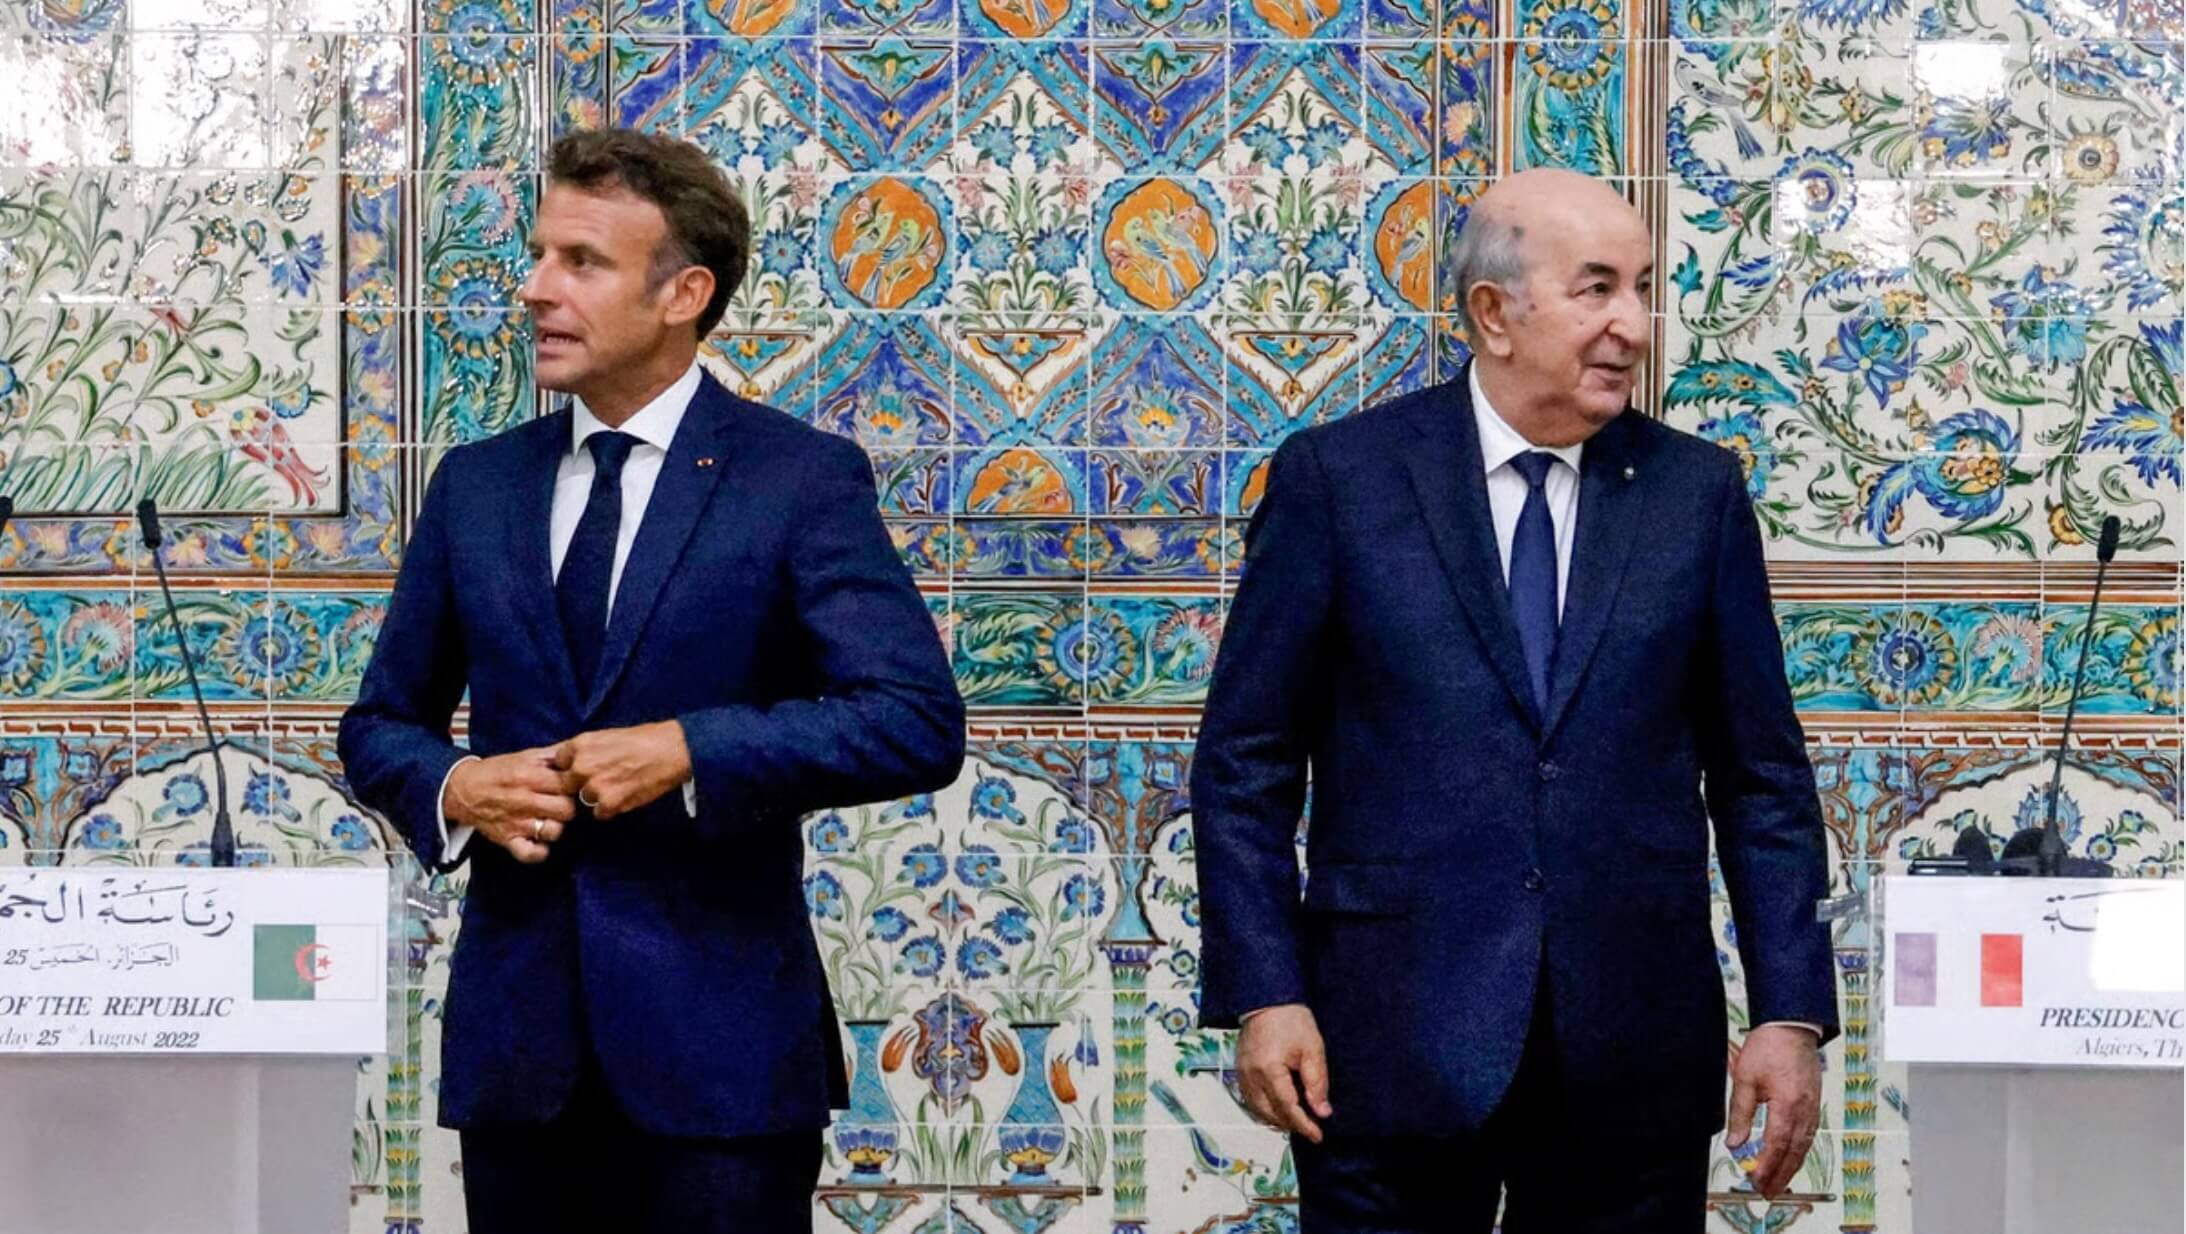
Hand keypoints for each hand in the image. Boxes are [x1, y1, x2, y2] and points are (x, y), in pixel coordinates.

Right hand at [444, 748, 578, 863]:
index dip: (576, 786)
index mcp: (531, 776)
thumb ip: (554, 754)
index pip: (569, 784)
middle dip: (569, 807)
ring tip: (550, 820)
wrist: (463, 789)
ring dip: (556, 827)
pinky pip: (530, 854)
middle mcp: (525, 800)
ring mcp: (517, 823)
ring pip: (554, 831)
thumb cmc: (497, 772)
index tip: (574, 787)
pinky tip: (540, 842)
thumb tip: (579, 751)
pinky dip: (539, 852)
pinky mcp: (508, 840)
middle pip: (567, 810)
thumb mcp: (525, 756)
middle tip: (561, 804)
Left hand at [550, 720, 692, 819]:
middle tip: (602, 780)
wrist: (670, 751)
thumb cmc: (643, 740)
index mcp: (580, 745)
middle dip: (579, 785)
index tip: (581, 770)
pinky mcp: (609, 803)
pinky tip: (625, 795)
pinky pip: (599, 813)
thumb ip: (584, 749)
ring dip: (596, 798)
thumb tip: (564, 760)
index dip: (569, 768)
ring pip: (582, 800)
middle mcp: (582, 765)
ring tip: (618, 786)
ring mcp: (594, 786)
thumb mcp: (606, 735)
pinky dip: (610, 808)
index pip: (557, 763)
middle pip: (565, 785)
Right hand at [1236, 1003, 1332, 1143]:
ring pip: (1258, 1111)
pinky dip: (1265, 1109)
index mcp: (1269, 1070)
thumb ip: (1317, 1083)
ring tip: (1297, 1120)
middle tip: (1311, 1128)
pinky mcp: (1239, 1071)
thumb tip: (1322, 1111)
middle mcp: (1251, 1076)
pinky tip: (1279, 1108)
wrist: (1267, 1000)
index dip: (1304, 1125)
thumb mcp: (1312, 1049)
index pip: (1287, 1108)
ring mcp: (1241, 1074)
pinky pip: (1250, 1100)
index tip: (1318, 1136)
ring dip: (1277, 1119)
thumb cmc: (1291, 1020)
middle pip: (1270, 1114)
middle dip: (1291, 1125)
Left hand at [1726, 1023, 1822, 1197]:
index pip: (1777, 1145)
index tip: (1755, 1181)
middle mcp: (1804, 1112)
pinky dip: (1799, 1153)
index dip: (1767, 1166)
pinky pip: (1808, 1136)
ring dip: (1790, 1168)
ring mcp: (1812, 1109)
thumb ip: (1740, 1113)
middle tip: (1766, 1193)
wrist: (1792, 1027)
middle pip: (1793, 1152)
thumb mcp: (1745, 1078)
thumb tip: (1734, 1143)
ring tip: (1777, 1185)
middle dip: (1780, 1175)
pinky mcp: (1814, 1105)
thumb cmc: (1767, 1048)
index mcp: (1787, 1105)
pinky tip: (1791, 1161)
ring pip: (1803, 1147)